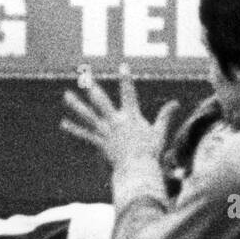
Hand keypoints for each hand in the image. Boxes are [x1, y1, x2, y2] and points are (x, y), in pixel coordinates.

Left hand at [61, 63, 178, 172]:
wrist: (137, 171)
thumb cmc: (151, 153)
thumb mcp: (159, 132)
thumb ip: (165, 116)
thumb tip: (175, 103)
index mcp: (131, 117)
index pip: (129, 93)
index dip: (126, 79)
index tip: (123, 66)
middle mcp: (116, 122)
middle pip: (101, 101)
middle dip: (92, 88)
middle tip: (83, 77)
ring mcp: (106, 132)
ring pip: (88, 116)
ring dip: (76, 105)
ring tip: (66, 95)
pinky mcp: (99, 143)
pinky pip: (84, 135)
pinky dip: (74, 129)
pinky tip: (63, 123)